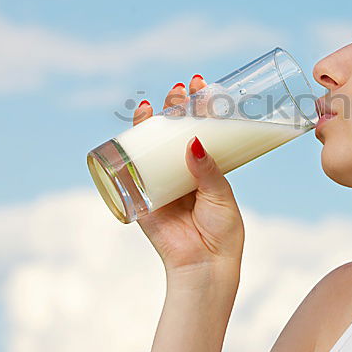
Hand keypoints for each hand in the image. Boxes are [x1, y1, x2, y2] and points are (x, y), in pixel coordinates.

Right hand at [133, 75, 244, 276]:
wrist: (203, 266)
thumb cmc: (222, 232)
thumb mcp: (221, 195)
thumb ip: (208, 170)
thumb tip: (195, 141)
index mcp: (208, 167)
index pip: (204, 128)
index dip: (202, 106)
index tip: (203, 85)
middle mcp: (183, 170)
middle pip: (176, 131)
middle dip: (177, 107)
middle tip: (180, 91)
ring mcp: (162, 180)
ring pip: (154, 144)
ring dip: (153, 120)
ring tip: (158, 104)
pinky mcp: (143, 195)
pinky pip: (131, 167)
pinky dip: (129, 144)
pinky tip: (135, 125)